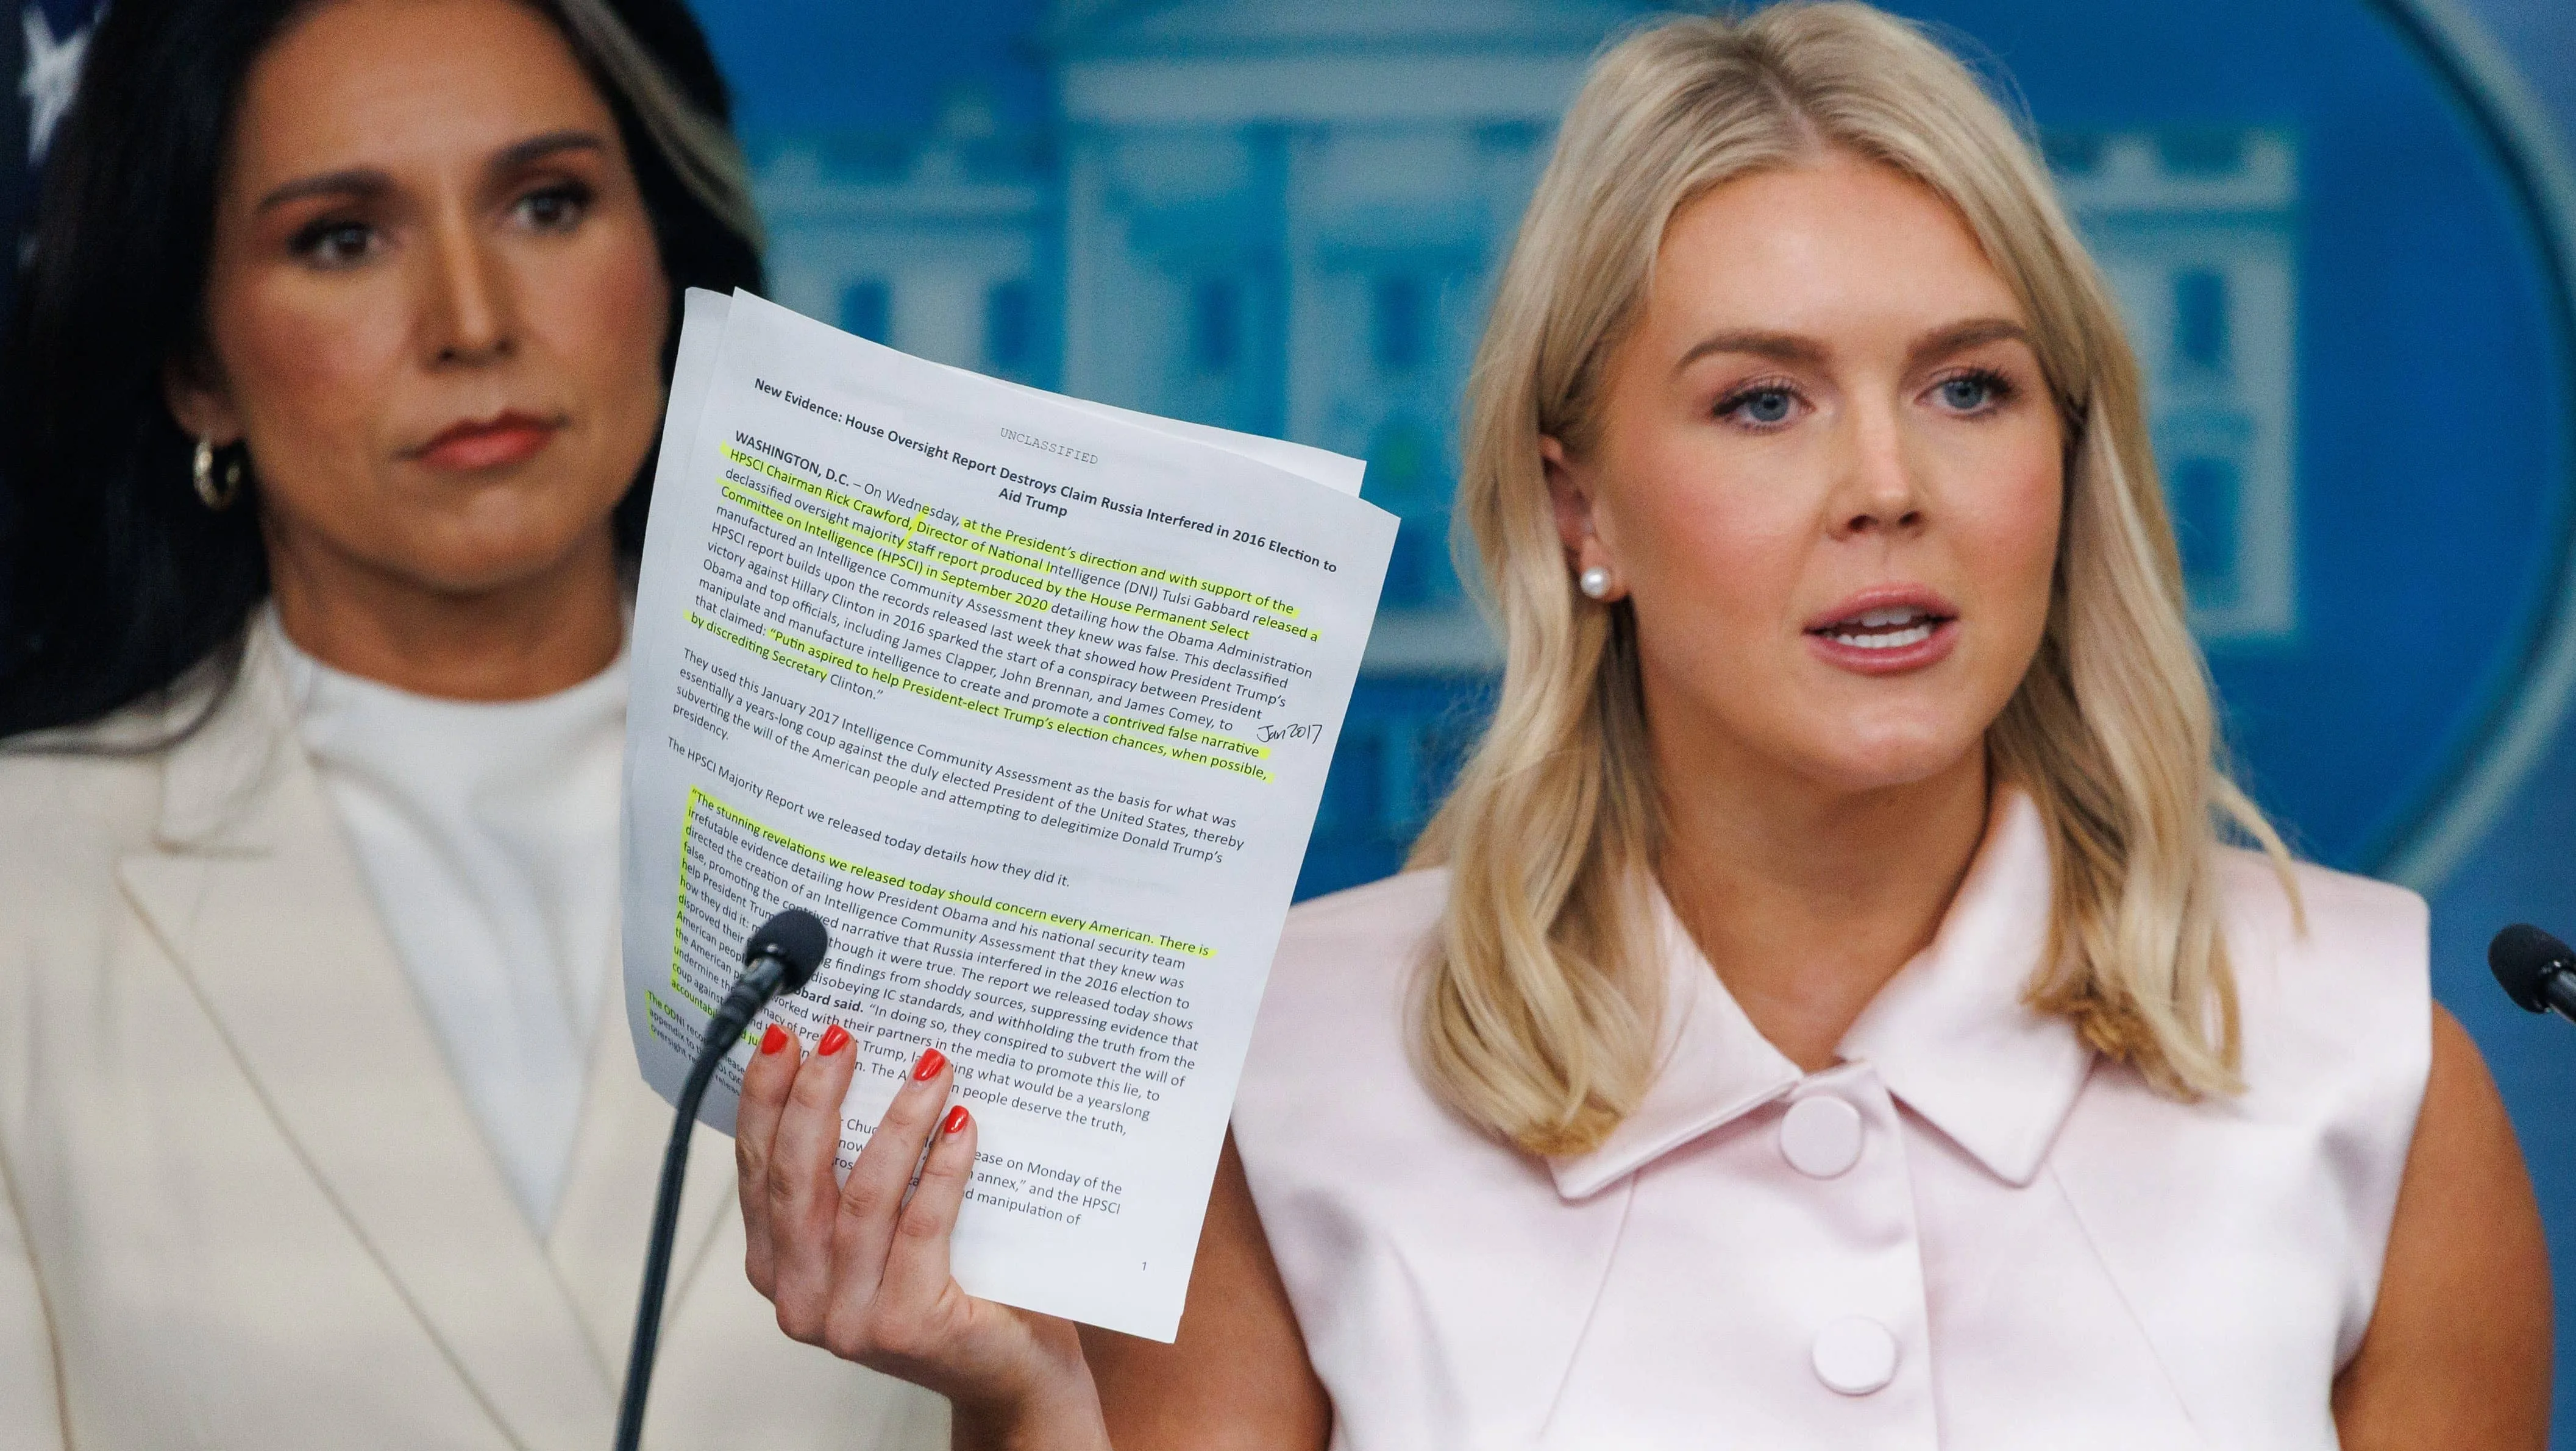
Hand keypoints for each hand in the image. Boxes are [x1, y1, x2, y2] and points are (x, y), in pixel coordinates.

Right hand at [737, 1024, 1109, 1450]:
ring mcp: (849, 1320)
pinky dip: (942, 1168)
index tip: (781, 1038)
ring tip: (930, 1067)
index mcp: (778, 1268)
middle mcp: (800, 1299)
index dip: (763, 1101)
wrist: (1010, 1368)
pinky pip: (921, 1226)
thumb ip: (853, 1171)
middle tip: (845, 1037)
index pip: (756, 1171)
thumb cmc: (952, 1285)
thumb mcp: (882, 1226)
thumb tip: (857, 1066)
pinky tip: (962, 1125)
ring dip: (896, 1122)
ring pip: (860, 1198)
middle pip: (796, 1179)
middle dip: (816, 1097)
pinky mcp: (906, 1325)